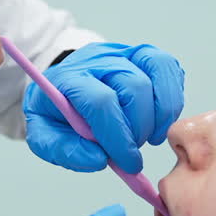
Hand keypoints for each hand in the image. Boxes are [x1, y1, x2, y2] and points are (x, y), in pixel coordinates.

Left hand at [25, 42, 184, 172]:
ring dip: (160, 114)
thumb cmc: (57, 112)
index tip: (128, 163)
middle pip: (134, 87)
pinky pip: (168, 68)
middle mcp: (99, 58)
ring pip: (157, 72)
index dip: (118, 137)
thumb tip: (99, 159)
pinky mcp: (143, 54)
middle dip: (140, 128)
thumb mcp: (44, 135)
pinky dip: (171, 99)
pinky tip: (159, 120)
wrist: (64, 85)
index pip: (102, 101)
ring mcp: (123, 52)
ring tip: (150, 137)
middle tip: (132, 150)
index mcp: (69, 78)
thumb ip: (64, 150)